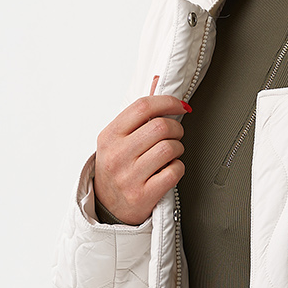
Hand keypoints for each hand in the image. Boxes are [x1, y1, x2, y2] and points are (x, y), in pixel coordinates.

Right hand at [94, 74, 189, 225]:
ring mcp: (129, 177)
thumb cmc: (117, 167)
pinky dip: (177, 168)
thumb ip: (138, 112)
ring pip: (169, 148)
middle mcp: (117, 155)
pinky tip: (169, 169)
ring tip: (171, 153)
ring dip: (178, 149)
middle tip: (174, 135)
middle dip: (176, 128)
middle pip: (161, 127)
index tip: (180, 105)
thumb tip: (155, 81)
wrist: (108, 206)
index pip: (142, 107)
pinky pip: (173, 172)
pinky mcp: (143, 195)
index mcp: (109, 135)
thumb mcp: (118, 138)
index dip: (167, 102)